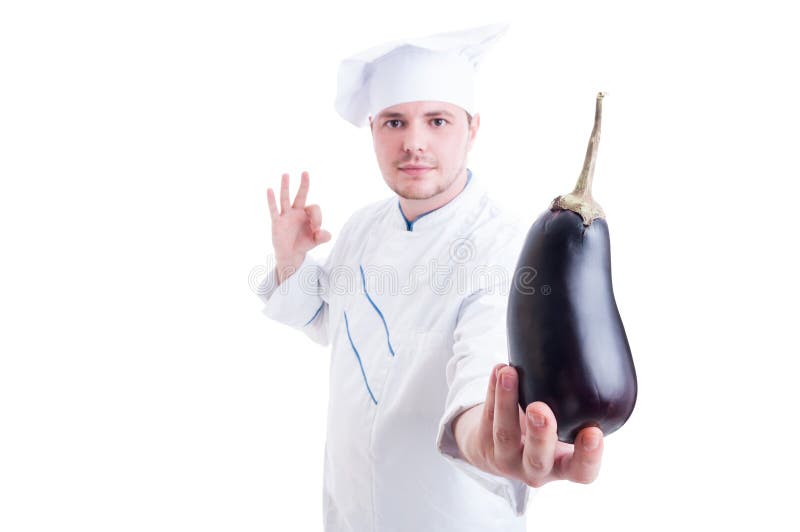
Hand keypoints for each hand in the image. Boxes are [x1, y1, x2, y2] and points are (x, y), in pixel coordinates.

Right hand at [267, 171, 330, 282]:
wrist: (290, 254)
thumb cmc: (303, 244)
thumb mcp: (316, 241)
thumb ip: (323, 237)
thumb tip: (326, 233)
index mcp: (307, 214)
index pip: (314, 207)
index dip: (318, 217)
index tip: (317, 229)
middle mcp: (296, 212)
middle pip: (300, 195)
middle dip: (304, 185)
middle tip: (305, 172)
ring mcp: (286, 216)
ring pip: (286, 198)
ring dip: (286, 187)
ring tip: (286, 174)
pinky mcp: (277, 222)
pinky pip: (274, 209)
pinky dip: (271, 200)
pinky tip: (269, 190)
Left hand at [452, 364, 603, 487]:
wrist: (499, 450)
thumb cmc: (546, 436)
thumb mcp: (566, 433)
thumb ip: (581, 412)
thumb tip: (607, 359)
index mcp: (563, 467)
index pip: (582, 472)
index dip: (589, 457)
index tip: (594, 432)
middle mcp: (536, 469)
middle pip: (537, 459)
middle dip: (539, 434)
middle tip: (539, 409)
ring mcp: (506, 459)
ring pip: (504, 434)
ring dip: (506, 402)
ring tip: (510, 373)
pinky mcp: (483, 443)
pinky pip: (487, 416)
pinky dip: (492, 390)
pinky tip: (499, 370)